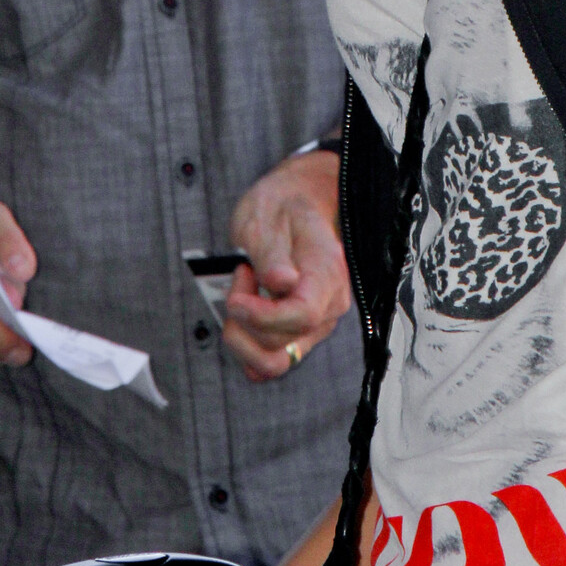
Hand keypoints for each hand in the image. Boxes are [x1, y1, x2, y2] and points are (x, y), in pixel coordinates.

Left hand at [224, 150, 349, 381]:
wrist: (298, 202)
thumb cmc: (282, 207)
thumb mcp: (267, 218)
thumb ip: (273, 253)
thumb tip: (280, 284)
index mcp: (327, 272)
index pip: (303, 315)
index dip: (262, 316)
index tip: (236, 300)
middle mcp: (329, 305)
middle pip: (281, 341)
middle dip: (245, 316)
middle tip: (240, 274)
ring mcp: (317, 324)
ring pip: (275, 361)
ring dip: (244, 337)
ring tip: (242, 298)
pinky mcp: (300, 335)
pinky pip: (272, 363)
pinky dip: (248, 350)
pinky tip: (243, 319)